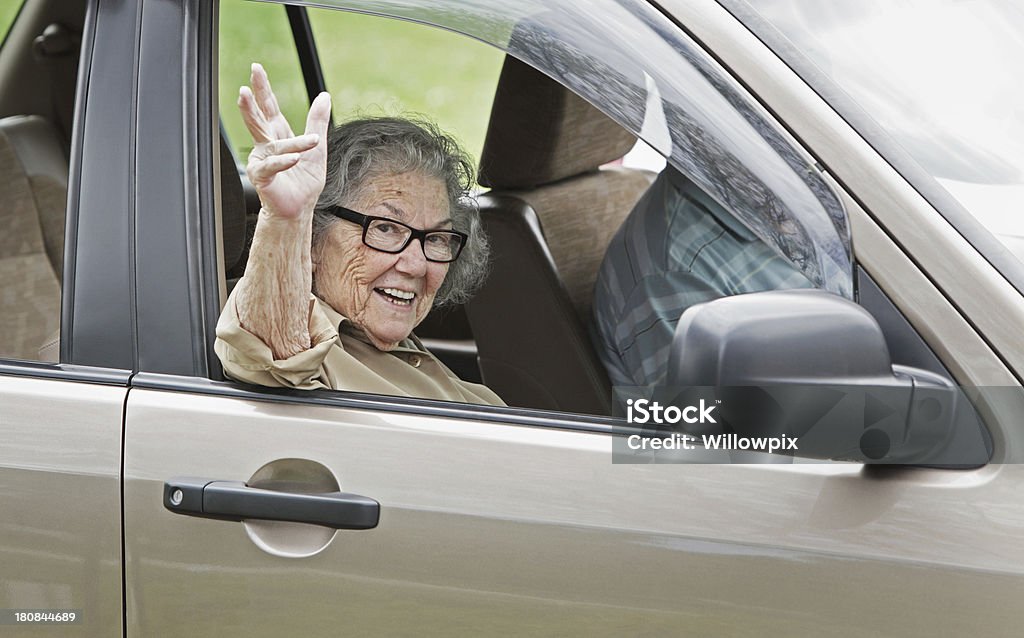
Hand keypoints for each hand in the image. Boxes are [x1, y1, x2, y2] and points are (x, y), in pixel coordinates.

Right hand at [238, 62, 331, 220]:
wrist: (298, 209)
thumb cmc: (304, 182)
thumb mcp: (317, 147)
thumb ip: (317, 120)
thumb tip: (324, 96)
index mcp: (278, 135)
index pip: (270, 107)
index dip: (263, 89)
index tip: (256, 69)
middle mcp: (267, 145)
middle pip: (258, 118)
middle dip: (251, 102)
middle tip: (244, 86)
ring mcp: (263, 160)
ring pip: (269, 141)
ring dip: (276, 132)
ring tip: (285, 123)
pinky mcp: (263, 177)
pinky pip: (273, 165)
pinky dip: (284, 161)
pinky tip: (294, 158)